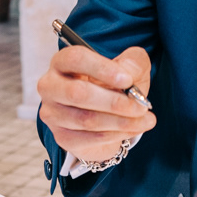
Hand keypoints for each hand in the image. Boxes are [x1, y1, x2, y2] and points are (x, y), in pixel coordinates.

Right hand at [38, 45, 154, 164]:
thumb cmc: (113, 84)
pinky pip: (91, 138)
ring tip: (146, 119)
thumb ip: (132, 63)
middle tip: (141, 106)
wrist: (104, 115)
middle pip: (78, 93)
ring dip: (122, 121)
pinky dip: (117, 135)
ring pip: (87, 119)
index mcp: (62, 62)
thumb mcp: (128, 67)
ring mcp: (53, 113)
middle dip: (115, 101)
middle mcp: (50, 86)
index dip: (102, 69)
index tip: (127, 80)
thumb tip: (130, 75)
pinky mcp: (62, 136)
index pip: (75, 59)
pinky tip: (134, 129)